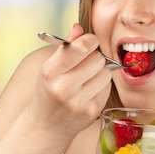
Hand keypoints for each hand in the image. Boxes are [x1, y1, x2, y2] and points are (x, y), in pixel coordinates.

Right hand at [29, 24, 111, 138]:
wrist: (46, 125)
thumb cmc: (49, 90)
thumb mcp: (50, 67)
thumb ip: (66, 47)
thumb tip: (79, 27)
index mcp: (50, 71)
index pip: (81, 47)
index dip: (90, 41)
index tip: (88, 43)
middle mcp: (63, 87)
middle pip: (98, 59)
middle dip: (95, 57)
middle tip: (86, 63)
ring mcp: (79, 101)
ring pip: (106, 73)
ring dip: (100, 72)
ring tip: (86, 78)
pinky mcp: (92, 111)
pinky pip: (108, 88)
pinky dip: (102, 86)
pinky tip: (89, 90)